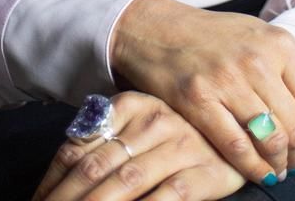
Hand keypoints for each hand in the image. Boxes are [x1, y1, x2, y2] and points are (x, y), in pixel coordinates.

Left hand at [31, 90, 246, 200]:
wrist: (242, 131)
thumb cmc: (181, 134)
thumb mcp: (139, 126)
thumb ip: (102, 141)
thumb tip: (54, 183)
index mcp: (130, 104)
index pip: (78, 145)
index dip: (52, 182)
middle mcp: (154, 119)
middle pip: (96, 167)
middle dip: (67, 200)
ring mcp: (180, 144)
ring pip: (125, 182)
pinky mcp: (204, 171)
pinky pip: (168, 197)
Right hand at [109, 0, 294, 186]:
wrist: (158, 28)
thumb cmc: (213, 36)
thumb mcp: (259, 34)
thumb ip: (290, 65)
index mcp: (279, 43)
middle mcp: (257, 59)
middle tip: (292, 162)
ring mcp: (228, 79)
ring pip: (271, 140)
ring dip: (277, 164)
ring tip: (276, 169)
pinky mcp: (199, 99)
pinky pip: (236, 146)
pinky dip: (252, 168)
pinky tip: (257, 173)